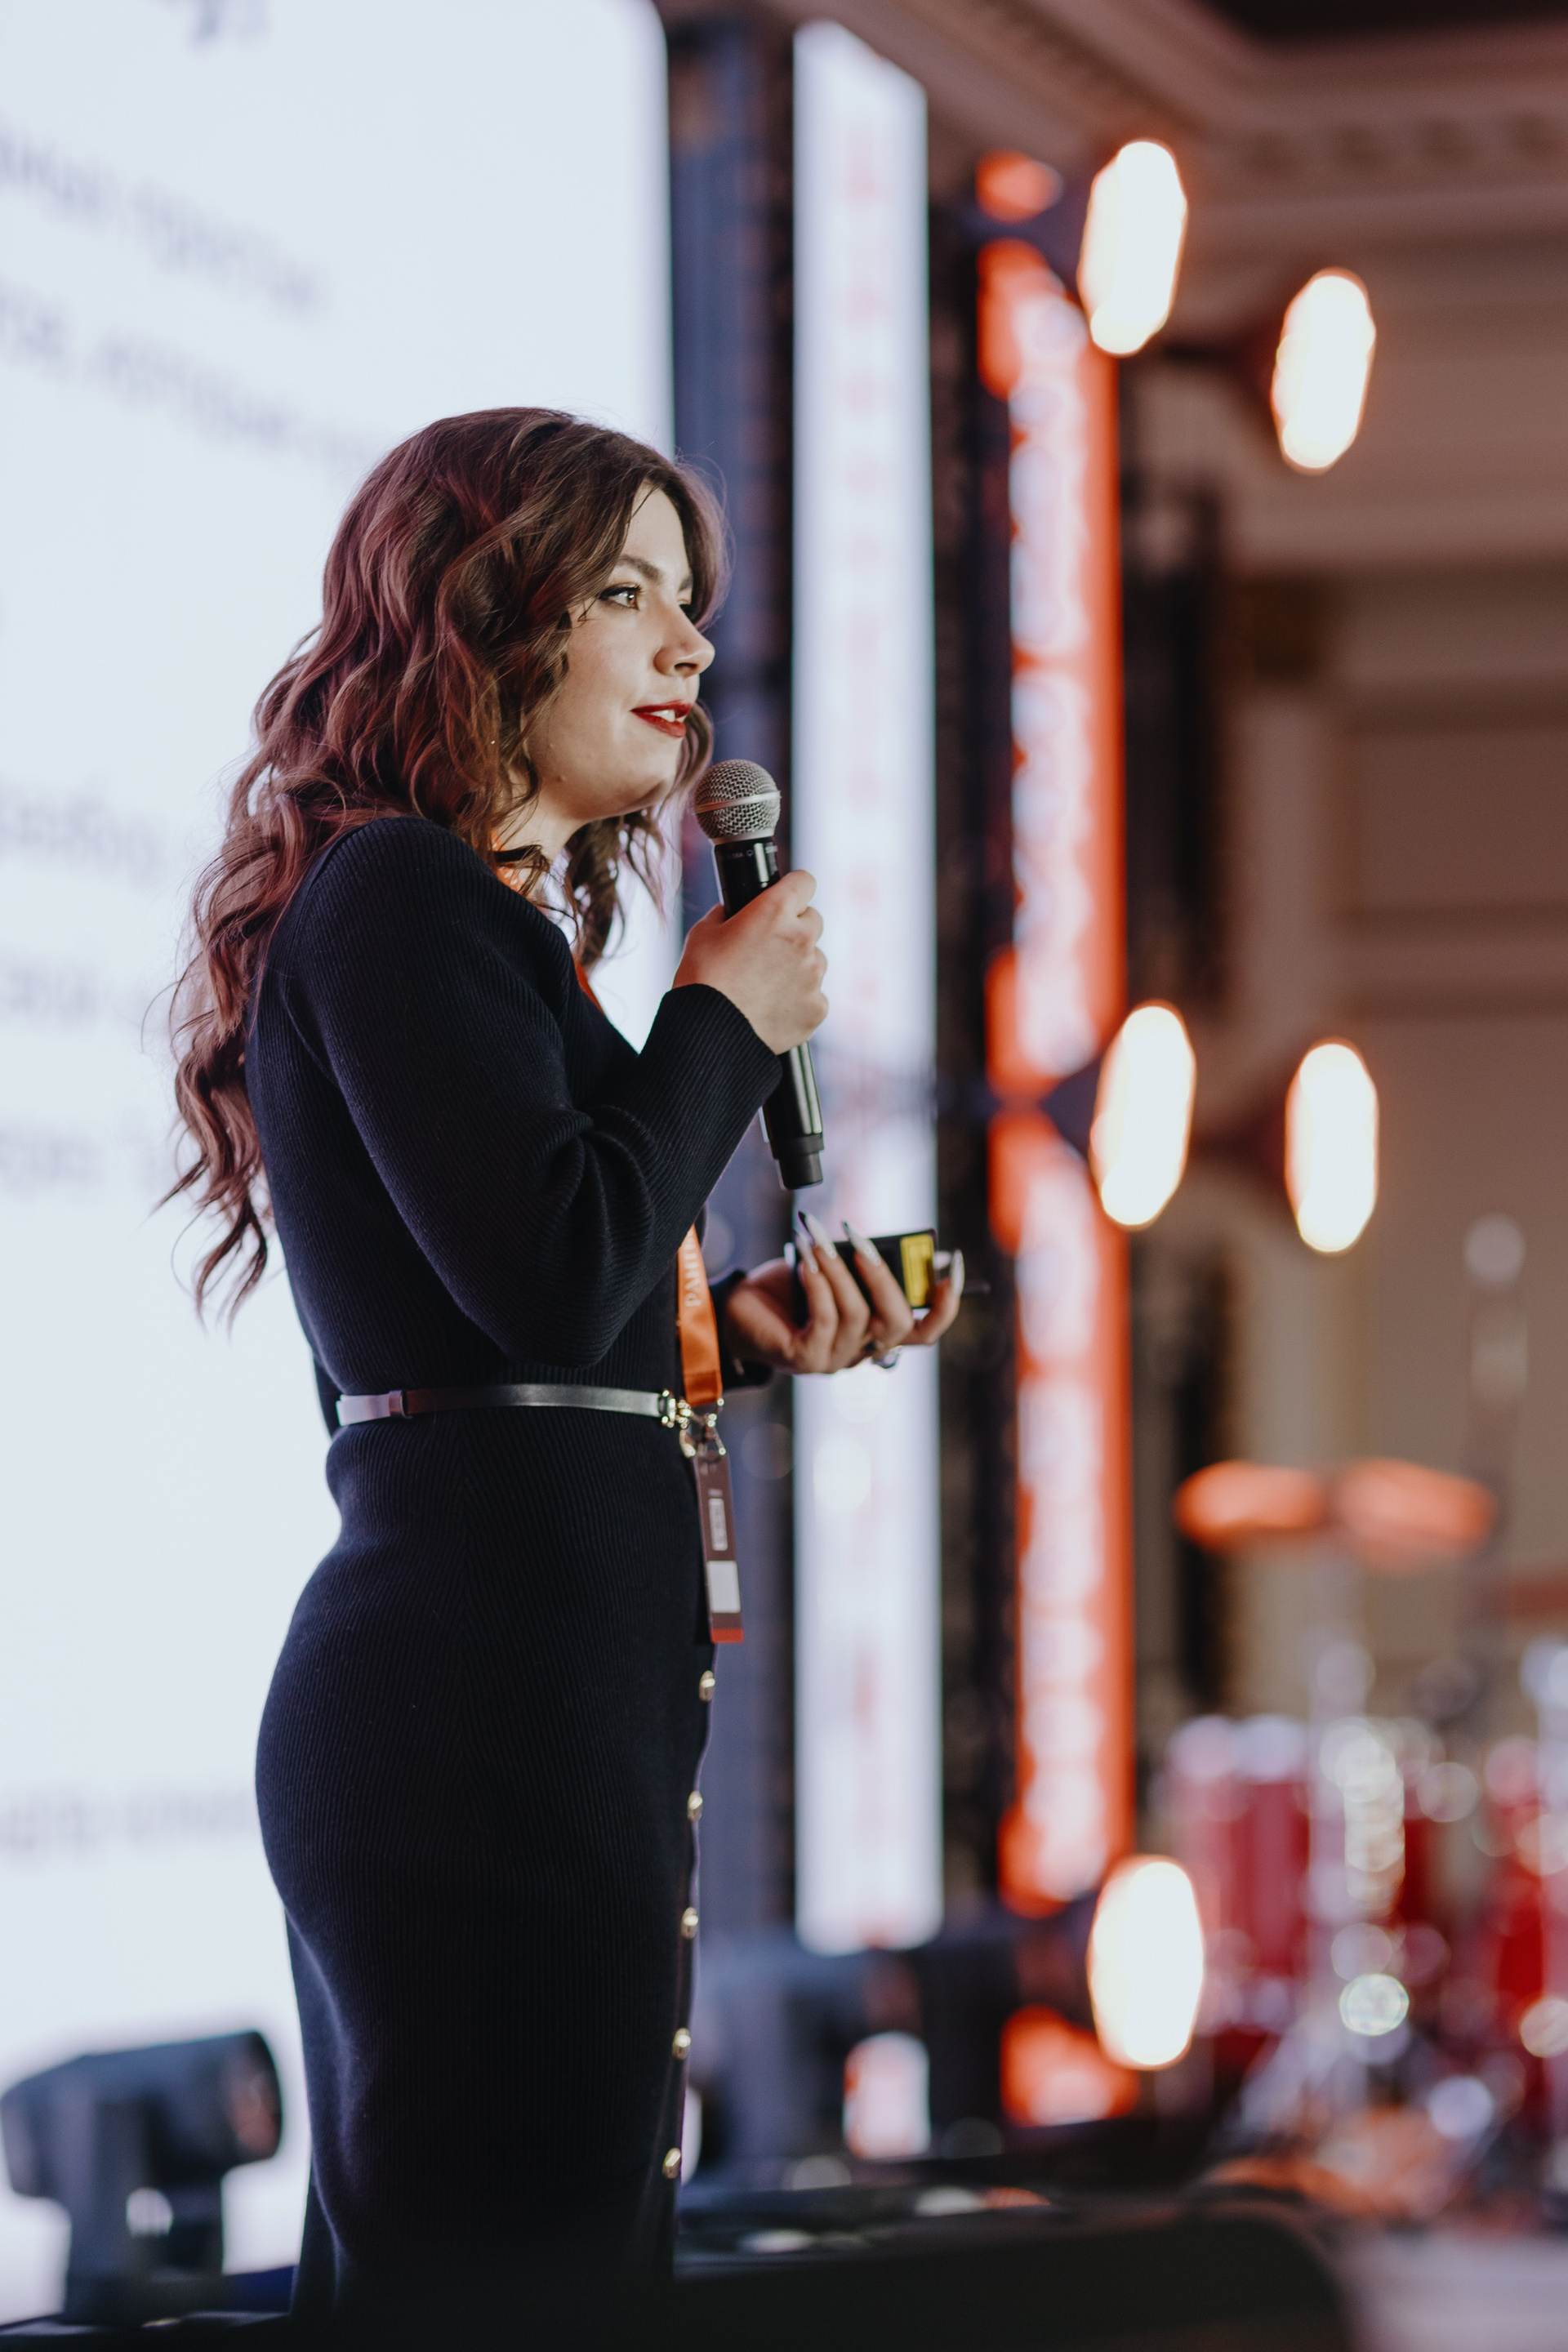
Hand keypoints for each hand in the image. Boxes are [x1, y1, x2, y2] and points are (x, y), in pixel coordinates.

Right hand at [673, 871, 826, 1053]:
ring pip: (815, 960)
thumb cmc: (702, 980)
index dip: (793, 889)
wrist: (710, 1034)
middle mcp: (801, 939)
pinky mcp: (817, 1007)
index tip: (786, 898)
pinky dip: (799, 999)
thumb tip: (735, 912)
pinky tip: (772, 1007)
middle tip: (768, 948)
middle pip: (813, 921)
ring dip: (798, 966)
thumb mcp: (703, 933)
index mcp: (774, 912)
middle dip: (795, 929)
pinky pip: (814, 995)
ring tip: (765, 985)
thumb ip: (727, 914)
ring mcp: (813, 975)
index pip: (804, 882)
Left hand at [722, 1212, 964, 1375]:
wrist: (735, 1310)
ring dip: (838, 1268)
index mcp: (877, 1334)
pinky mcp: (806, 1359)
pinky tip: (803, 1255)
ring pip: (857, 1314)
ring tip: (817, 1235)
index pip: (925, 1331)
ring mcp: (835, 1361)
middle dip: (883, 1277)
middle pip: (897, 1325)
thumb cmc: (788, 1287)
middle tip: (861, 1240)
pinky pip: (824, 1318)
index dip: (945, 1304)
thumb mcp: (832, 1270)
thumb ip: (858, 1266)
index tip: (951, 1264)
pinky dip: (817, 1281)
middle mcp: (862, 1353)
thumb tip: (873, 1246)